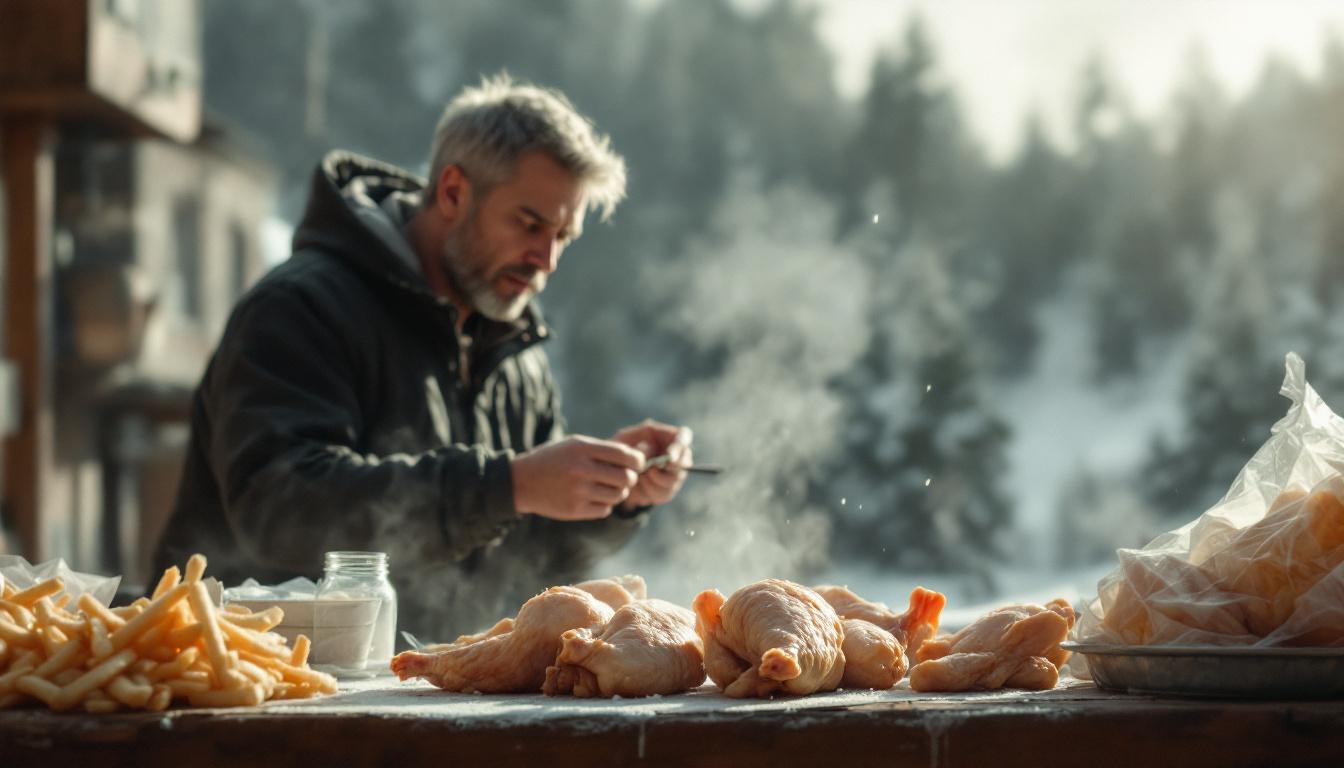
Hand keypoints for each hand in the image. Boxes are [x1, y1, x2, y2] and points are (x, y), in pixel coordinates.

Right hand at [511, 435, 644, 520]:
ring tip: (608, 488)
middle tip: (625, 478)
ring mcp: (578, 492)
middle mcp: (581, 470)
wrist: (522, 482)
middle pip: (625, 478)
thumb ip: (602, 450)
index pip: (624, 455)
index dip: (638, 461)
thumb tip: (637, 458)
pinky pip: (605, 510)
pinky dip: (605, 505)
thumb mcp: (574, 445)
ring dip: (618, 492)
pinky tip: (595, 498)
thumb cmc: (554, 459)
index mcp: (582, 449)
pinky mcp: (574, 510)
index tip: (638, 464)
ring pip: (617, 495)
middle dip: (630, 478)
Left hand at [610, 419, 692, 507]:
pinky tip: (640, 485)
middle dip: (669, 469)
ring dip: (654, 480)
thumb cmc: (619, 449)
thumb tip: (649, 450)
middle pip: (684, 461)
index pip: (684, 436)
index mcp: (665, 436)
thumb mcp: (622, 443)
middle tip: (651, 471)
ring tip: (638, 476)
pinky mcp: (667, 490)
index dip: (680, 446)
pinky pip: (664, 493)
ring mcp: (673, 473)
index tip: (669, 458)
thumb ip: (637, 445)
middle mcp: (675, 454)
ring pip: (673, 479)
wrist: (614, 472)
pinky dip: (649, 491)